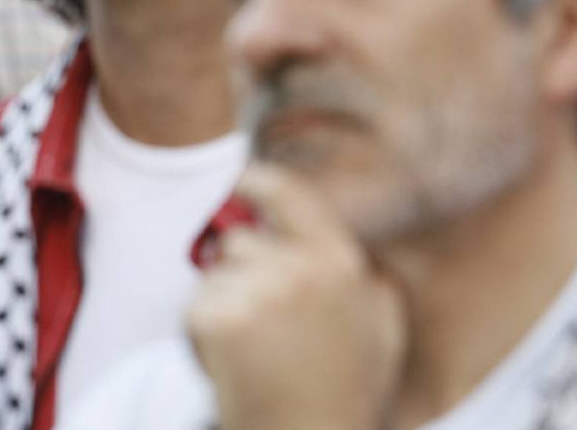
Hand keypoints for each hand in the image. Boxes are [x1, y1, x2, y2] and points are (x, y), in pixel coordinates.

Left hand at [186, 165, 405, 429]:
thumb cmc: (343, 392)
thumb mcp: (380, 329)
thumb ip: (368, 280)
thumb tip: (354, 249)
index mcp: (340, 263)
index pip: (289, 194)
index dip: (259, 183)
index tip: (243, 183)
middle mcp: (298, 270)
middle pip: (240, 242)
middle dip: (243, 274)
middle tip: (268, 328)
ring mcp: (255, 293)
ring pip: (216, 275)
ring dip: (225, 303)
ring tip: (255, 350)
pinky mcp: (216, 319)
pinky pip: (196, 305)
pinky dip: (204, 332)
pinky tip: (234, 363)